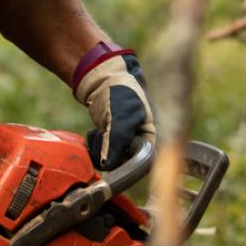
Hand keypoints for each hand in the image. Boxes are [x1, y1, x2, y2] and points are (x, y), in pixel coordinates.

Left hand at [73, 47, 155, 169]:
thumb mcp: (122, 117)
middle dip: (108, 151)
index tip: (112, 153)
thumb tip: (107, 165)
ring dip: (99, 148)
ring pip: (109, 162)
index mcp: (150, 139)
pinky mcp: (109, 144)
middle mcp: (138, 145)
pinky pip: (100, 156)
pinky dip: (94, 146)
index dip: (126, 163)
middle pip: (123, 165)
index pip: (141, 164)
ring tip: (100, 131)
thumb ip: (118, 141)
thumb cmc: (121, 93)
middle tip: (103, 134)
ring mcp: (123, 145)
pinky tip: (95, 132)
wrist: (105, 80)